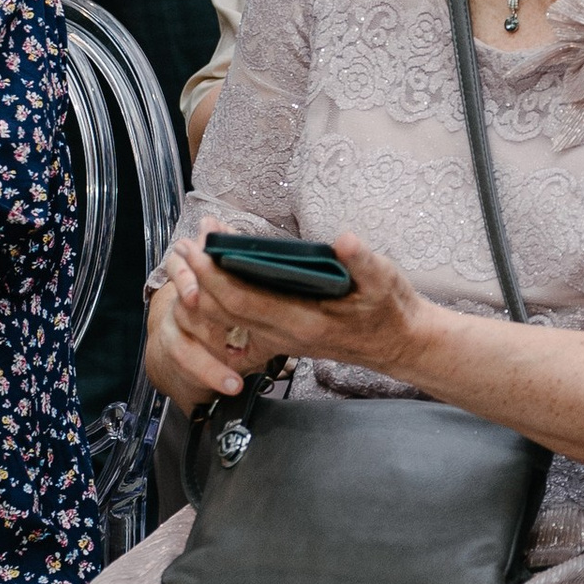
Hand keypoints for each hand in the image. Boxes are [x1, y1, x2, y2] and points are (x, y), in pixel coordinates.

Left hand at [152, 231, 428, 407]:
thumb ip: (363, 261)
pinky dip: (220, 303)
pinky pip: (239, 324)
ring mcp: (280, 339)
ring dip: (205, 287)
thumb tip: (345, 240)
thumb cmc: (391, 309)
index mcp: (303, 321)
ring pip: (226, 319)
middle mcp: (284, 335)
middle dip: (198, 277)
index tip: (199, 246)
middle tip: (184, 243)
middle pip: (223, 310)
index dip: (214, 275)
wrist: (399, 343)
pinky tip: (214, 279)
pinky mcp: (281, 336)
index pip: (242, 301)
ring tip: (194, 252)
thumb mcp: (386, 280)